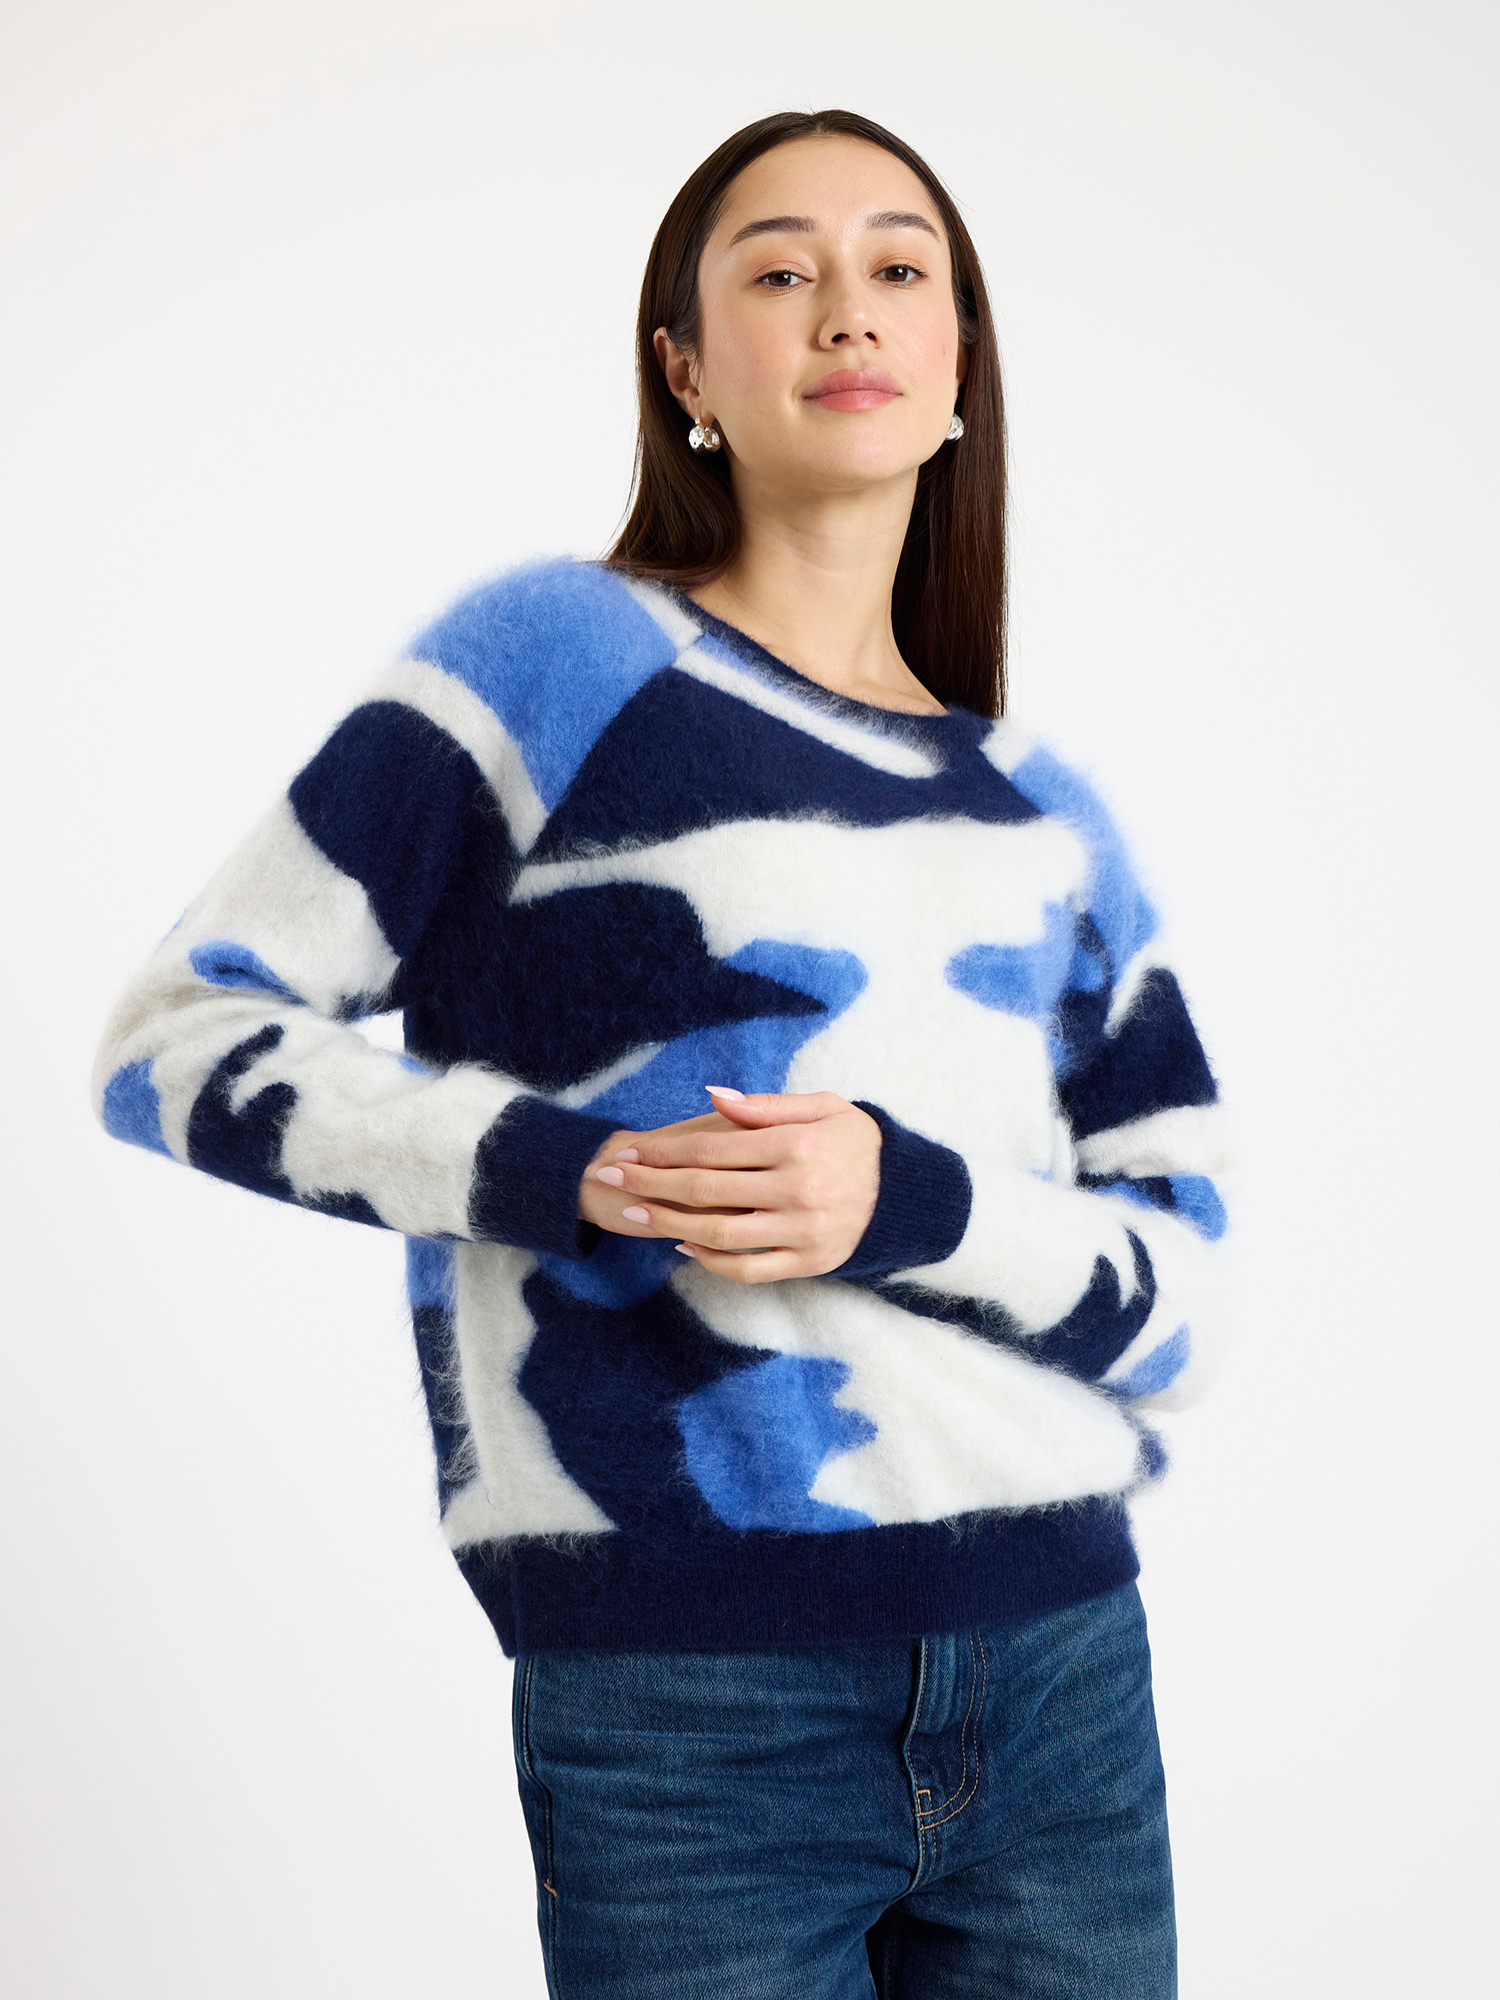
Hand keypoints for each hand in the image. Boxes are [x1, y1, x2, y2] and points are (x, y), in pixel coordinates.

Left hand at [578, 1088, 881, 1284]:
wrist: (905, 1191)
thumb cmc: (855, 1141)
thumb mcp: (822, 1106)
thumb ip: (767, 1105)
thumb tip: (714, 1097)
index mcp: (796, 1145)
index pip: (711, 1148)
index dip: (663, 1151)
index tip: (627, 1152)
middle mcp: (797, 1189)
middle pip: (705, 1190)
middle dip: (649, 1185)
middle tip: (610, 1179)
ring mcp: (803, 1231)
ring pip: (719, 1233)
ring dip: (667, 1225)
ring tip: (633, 1216)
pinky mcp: (809, 1262)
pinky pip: (749, 1268)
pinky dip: (712, 1261)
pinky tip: (684, 1246)